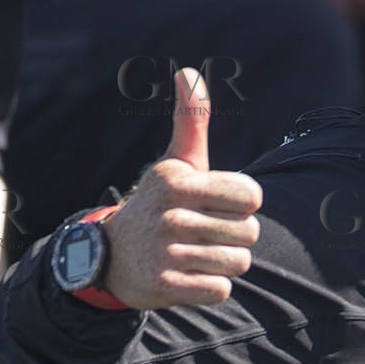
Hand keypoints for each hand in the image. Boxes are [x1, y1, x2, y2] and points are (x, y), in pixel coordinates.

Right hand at [101, 69, 262, 309]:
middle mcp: (169, 215)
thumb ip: (191, 122)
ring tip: (197, 254)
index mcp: (178, 181)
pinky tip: (189, 275)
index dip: (242, 204)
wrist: (112, 256)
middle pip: (249, 233)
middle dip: (235, 236)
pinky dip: (212, 287)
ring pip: (238, 262)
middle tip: (203, 233)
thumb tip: (190, 73)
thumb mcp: (176, 163)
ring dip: (225, 263)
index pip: (252, 196)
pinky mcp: (164, 286)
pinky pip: (221, 290)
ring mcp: (165, 252)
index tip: (216, 204)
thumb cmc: (161, 203)